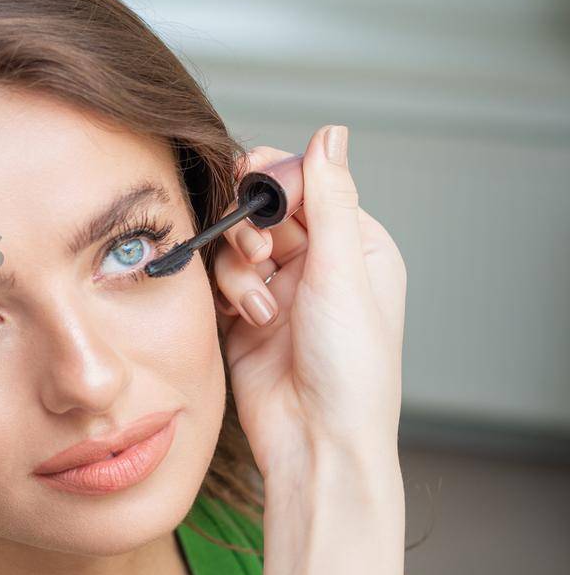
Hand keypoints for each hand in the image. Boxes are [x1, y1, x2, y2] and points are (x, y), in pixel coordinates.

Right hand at [210, 125, 406, 474]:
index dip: (278, 183)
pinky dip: (224, 294)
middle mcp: (318, 263)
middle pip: (264, 209)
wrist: (315, 441)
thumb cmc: (349, 369)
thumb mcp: (343, 273)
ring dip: (239, 270)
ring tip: (259, 306)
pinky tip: (243, 320)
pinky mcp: (244, 315)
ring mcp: (278, 289)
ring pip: (235, 243)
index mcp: (357, 246)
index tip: (260, 191)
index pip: (308, 184)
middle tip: (256, 252)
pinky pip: (217, 279)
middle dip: (252, 226)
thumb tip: (330, 133)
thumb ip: (330, 199)